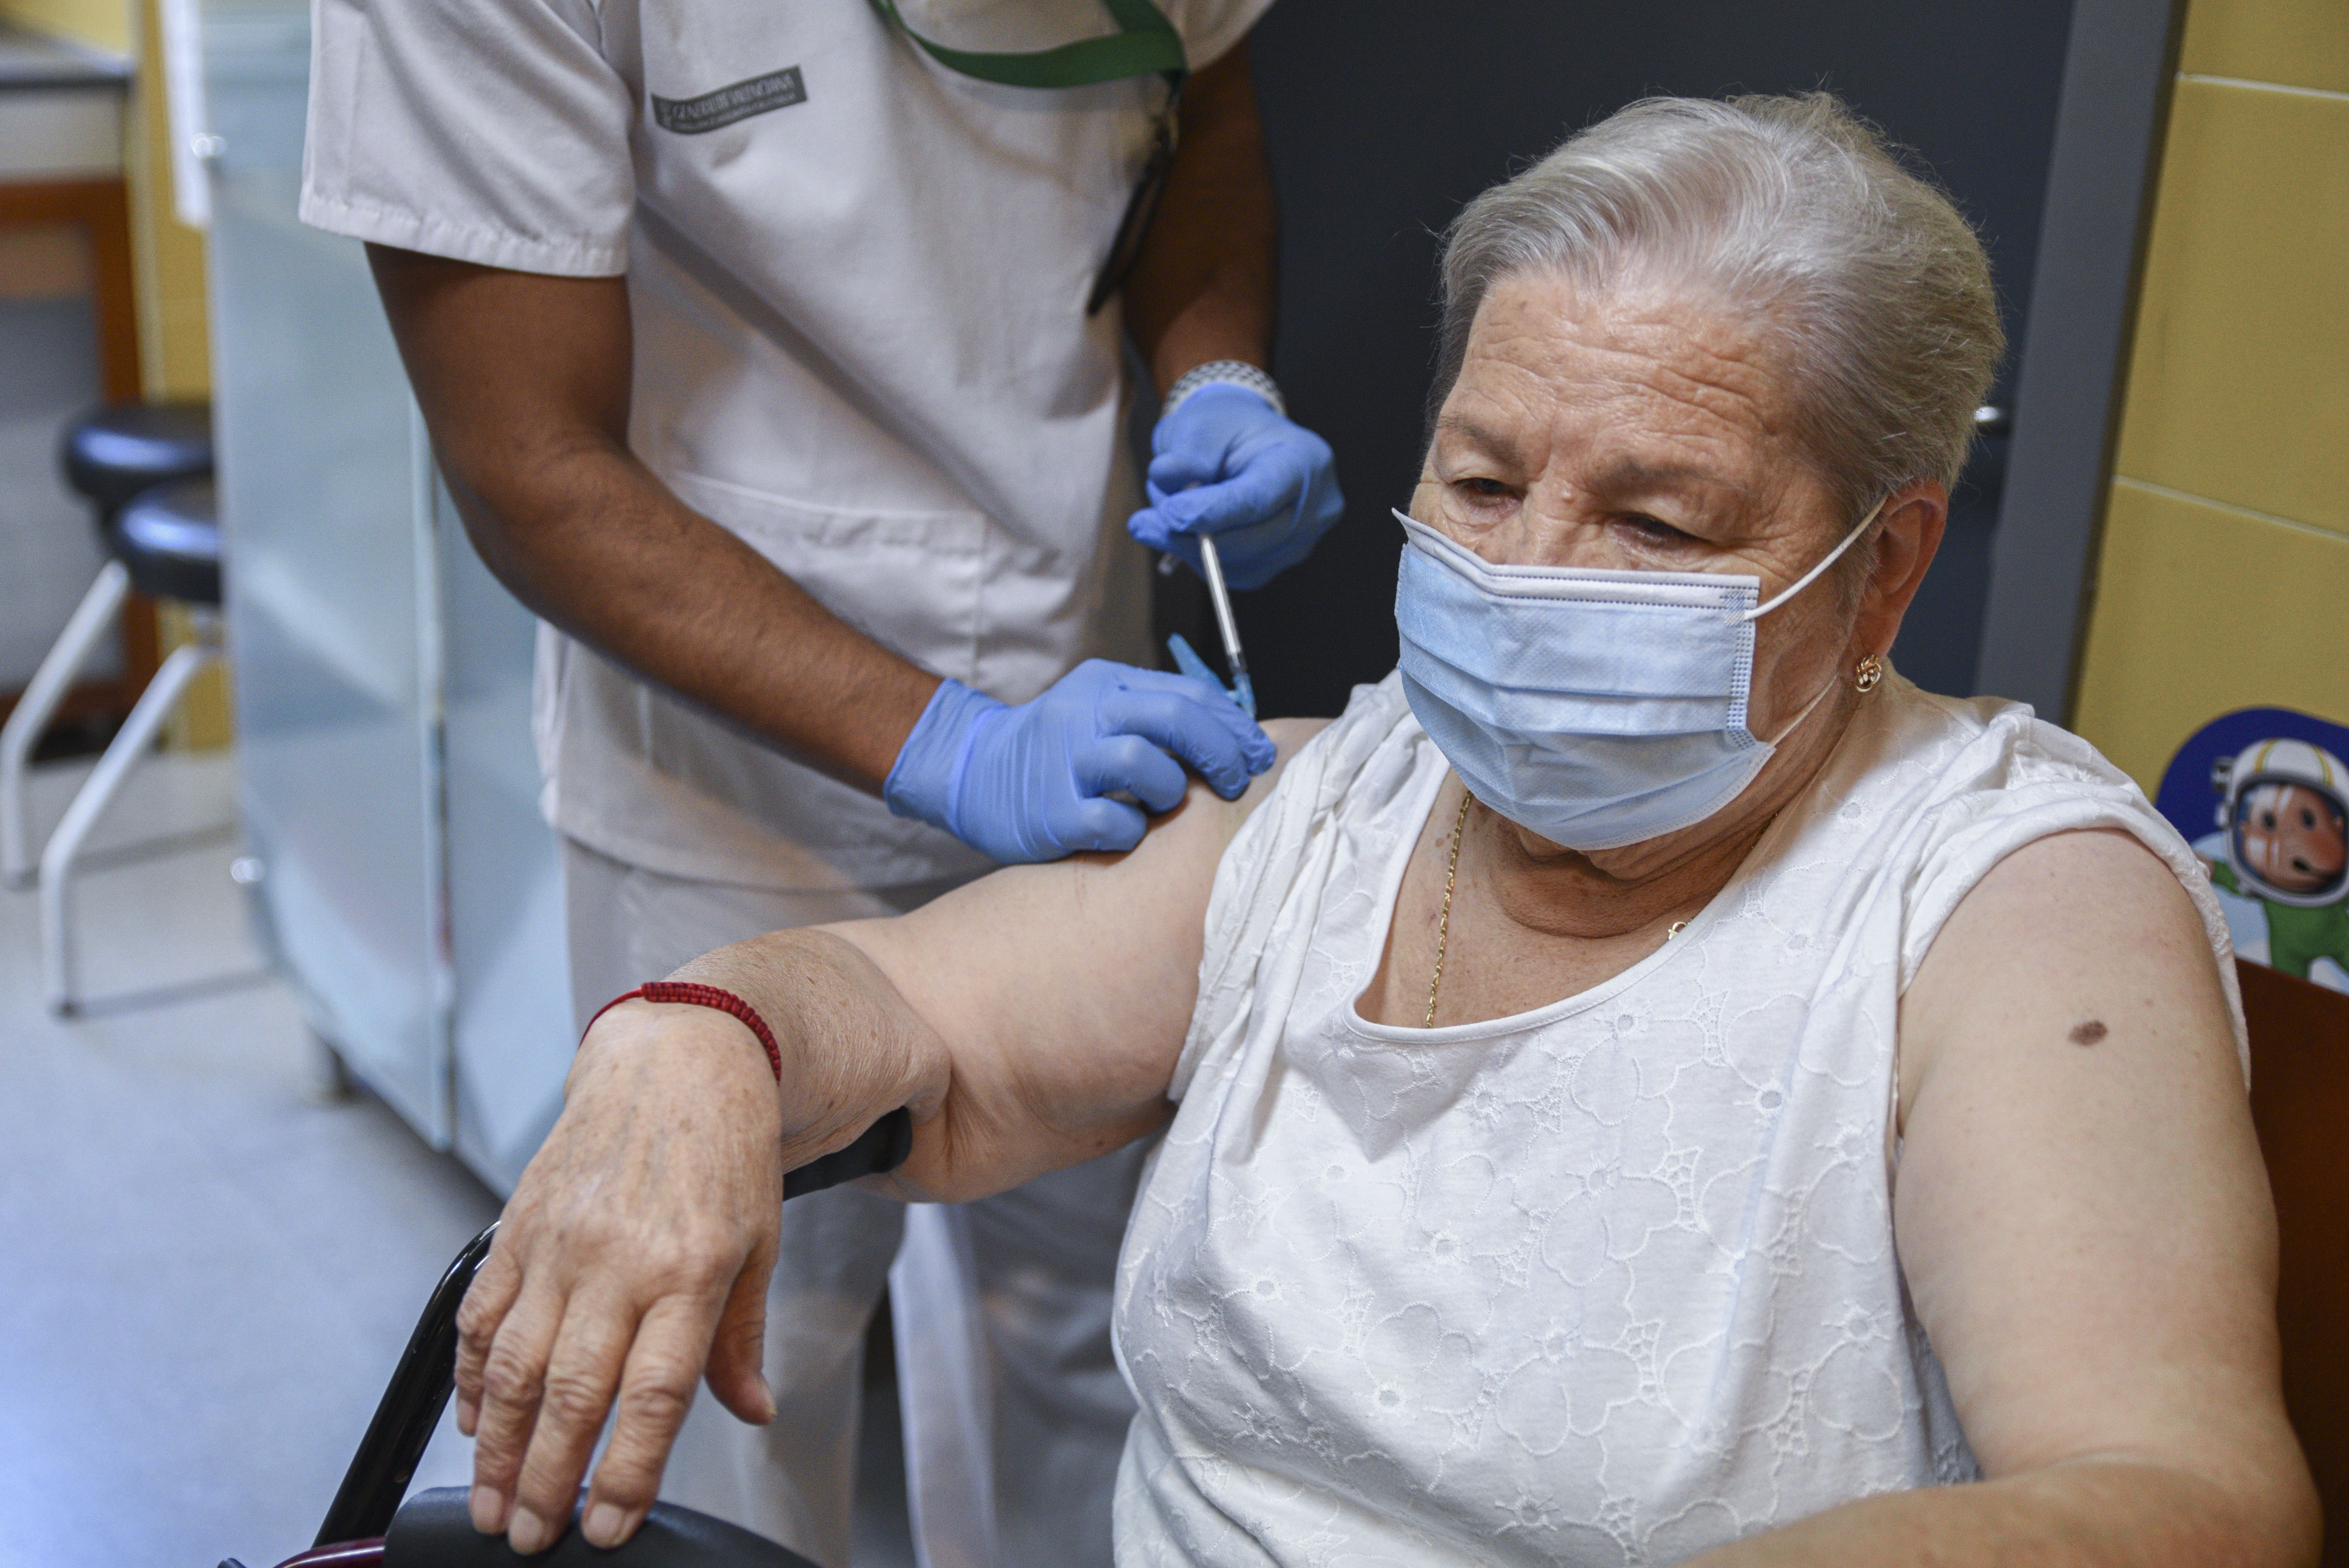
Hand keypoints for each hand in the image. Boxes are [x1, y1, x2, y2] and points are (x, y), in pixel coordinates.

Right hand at [454, 1003, 783, 1553]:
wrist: (679, 1058)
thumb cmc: (726, 1151)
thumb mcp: (760, 1242)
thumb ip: (741, 1337)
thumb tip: (750, 1410)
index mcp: (690, 1271)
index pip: (654, 1395)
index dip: (626, 1472)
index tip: (607, 1527)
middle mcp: (618, 1261)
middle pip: (573, 1393)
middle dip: (545, 1479)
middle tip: (531, 1536)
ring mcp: (560, 1244)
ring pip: (513, 1364)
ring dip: (495, 1445)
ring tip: (491, 1502)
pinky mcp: (518, 1227)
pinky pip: (482, 1315)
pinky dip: (469, 1377)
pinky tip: (470, 1421)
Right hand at [884, 660, 1272, 862]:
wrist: (974, 773)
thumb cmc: (1057, 749)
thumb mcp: (1102, 712)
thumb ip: (1158, 717)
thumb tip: (1234, 738)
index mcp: (1107, 684)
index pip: (1189, 694)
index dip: (1234, 726)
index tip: (1260, 754)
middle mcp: (1085, 714)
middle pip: (1174, 718)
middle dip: (1220, 752)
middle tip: (1236, 781)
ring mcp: (1065, 762)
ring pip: (1142, 763)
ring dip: (1169, 789)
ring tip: (1162, 802)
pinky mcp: (1050, 812)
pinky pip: (1114, 822)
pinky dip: (1131, 831)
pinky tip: (1125, 832)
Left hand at [1127, 382, 1343, 588]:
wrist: (1244, 443)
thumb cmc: (1227, 428)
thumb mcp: (1203, 423)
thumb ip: (1187, 451)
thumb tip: (1164, 476)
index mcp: (1303, 461)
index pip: (1260, 498)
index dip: (1213, 511)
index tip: (1170, 512)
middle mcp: (1315, 507)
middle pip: (1252, 539)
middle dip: (1193, 536)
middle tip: (1143, 524)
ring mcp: (1302, 540)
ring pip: (1240, 563)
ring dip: (1190, 546)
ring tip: (1162, 514)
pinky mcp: (1279, 562)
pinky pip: (1235, 573)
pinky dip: (1201, 558)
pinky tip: (1183, 533)